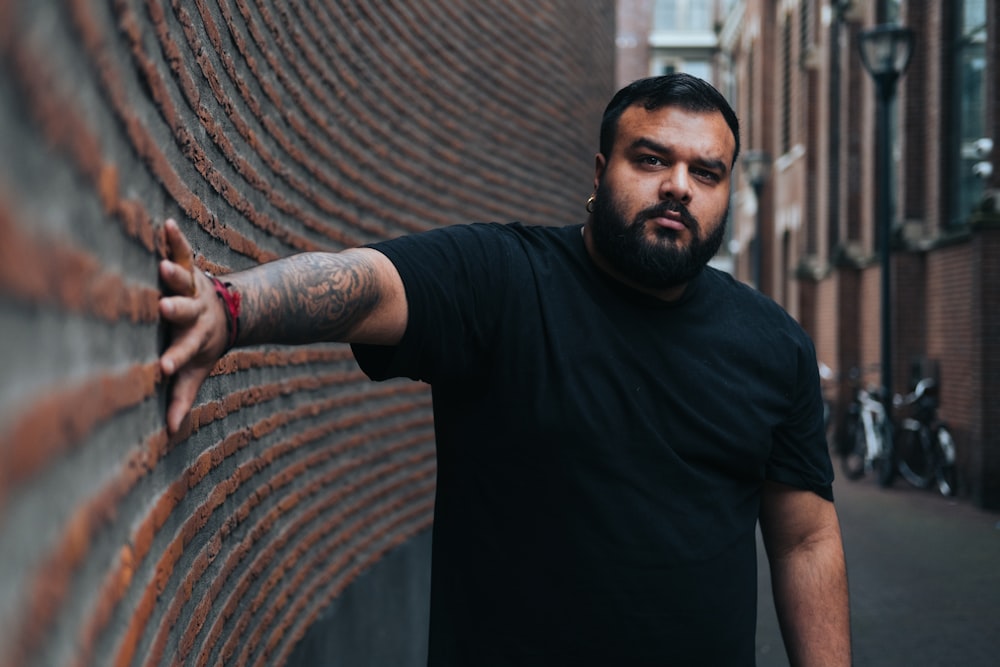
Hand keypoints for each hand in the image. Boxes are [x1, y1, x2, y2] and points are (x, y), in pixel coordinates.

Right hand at [158, 219, 228, 434]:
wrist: (233, 311)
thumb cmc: (204, 343)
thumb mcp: (196, 369)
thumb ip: (183, 395)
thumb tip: (170, 431)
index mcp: (195, 338)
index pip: (185, 352)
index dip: (175, 360)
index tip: (162, 368)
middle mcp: (197, 312)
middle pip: (186, 312)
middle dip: (176, 310)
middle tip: (164, 307)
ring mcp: (195, 288)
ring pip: (185, 281)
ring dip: (175, 273)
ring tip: (162, 264)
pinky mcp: (192, 268)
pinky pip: (184, 251)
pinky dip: (175, 238)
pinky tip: (166, 223)